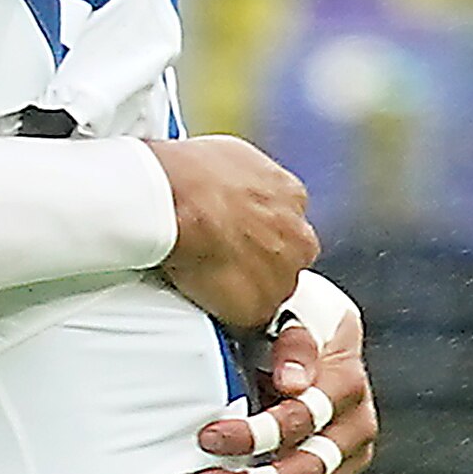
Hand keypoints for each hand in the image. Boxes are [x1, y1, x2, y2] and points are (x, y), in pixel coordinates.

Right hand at [145, 132, 315, 335]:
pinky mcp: (261, 305)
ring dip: (245, 289)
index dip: (257, 232)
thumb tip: (229, 184)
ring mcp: (283, 273)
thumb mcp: (231, 155)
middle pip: (285, 257)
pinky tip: (205, 298)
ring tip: (207, 281)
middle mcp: (297, 234)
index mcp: (291, 195)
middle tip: (220, 261)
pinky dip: (230, 313)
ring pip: (270, 289)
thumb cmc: (189, 172)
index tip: (235, 236)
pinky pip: (249, 318)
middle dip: (259, 261)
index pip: (285, 223)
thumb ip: (245, 179)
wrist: (174, 200)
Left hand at [192, 278, 378, 473]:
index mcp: (346, 382)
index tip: (209, 436)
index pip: (308, 417)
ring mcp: (340, 461)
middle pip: (307, 468)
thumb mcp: (290, 314)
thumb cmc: (282, 322)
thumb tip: (293, 383)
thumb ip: (294, 341)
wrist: (295, 339)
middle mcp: (354, 427)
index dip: (259, 432)